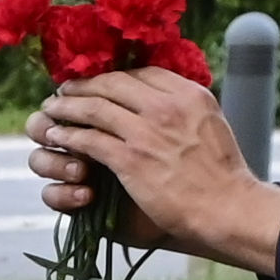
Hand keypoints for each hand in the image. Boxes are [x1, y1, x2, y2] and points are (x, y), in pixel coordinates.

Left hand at [24, 64, 279, 273]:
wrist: (227, 207)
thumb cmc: (221, 174)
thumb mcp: (211, 124)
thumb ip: (184, 109)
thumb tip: (163, 99)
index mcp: (190, 94)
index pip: (143, 72)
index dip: (114, 75)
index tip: (97, 81)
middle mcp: (168, 106)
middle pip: (114, 83)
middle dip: (84, 85)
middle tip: (65, 89)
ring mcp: (148, 131)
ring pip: (95, 108)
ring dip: (67, 107)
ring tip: (51, 110)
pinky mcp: (131, 159)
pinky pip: (89, 139)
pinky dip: (68, 136)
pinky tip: (57, 137)